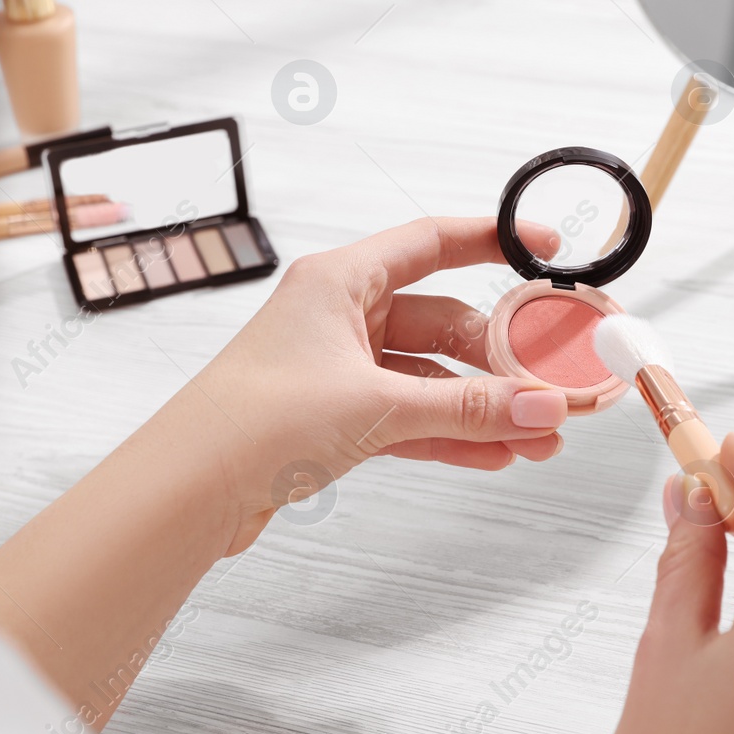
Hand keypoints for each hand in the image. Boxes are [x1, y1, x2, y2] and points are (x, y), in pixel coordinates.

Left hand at [183, 217, 571, 553]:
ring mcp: (335, 370)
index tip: (544, 250)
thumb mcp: (377, 406)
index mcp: (339, 281)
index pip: (431, 242)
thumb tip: (540, 405)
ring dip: (480, 407)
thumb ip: (467, 409)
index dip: (491, 242)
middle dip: (497, 358)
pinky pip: (408, 418)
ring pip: (427, 379)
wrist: (187, 491)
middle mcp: (337, 317)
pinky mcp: (331, 419)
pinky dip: (448, 434)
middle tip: (546, 384)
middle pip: (439, 321)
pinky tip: (492, 455)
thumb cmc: (254, 421)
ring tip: (536, 435)